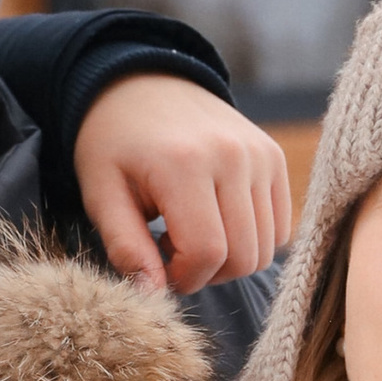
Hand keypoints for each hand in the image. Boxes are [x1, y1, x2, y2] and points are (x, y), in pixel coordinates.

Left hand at [72, 72, 291, 293]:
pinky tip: (214, 220)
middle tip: (171, 254)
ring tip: (190, 233)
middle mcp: (232, 156)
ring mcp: (260, 154)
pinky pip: (280, 226)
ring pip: (266, 247)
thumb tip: (152, 297)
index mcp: (183, 164)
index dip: (183, 278)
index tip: (157, 268)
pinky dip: (251, 238)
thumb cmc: (112, 143)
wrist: (140, 83)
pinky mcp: (273, 156)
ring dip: (229, 258)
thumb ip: (126, 248)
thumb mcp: (101, 193)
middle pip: (243, 256)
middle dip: (206, 273)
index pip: (207, 253)